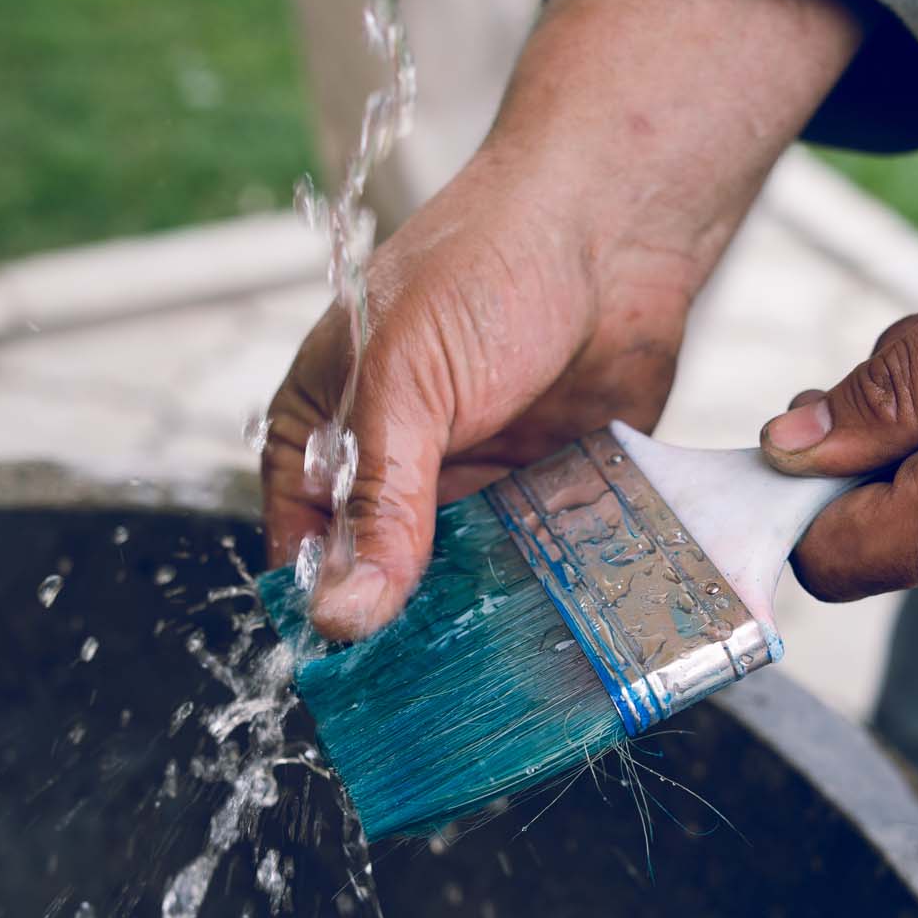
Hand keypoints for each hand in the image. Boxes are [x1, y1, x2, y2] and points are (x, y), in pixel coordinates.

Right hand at [262, 142, 693, 635]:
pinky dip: (543, 594)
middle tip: (432, 696)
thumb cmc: (487, 264)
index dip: (322, 604)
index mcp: (329, 426)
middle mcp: (398, 463)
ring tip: (498, 677)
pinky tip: (558, 632)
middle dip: (409, 628)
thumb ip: (383, 501)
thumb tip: (343, 613)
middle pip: (385, 577)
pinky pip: (537, 564)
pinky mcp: (547, 489)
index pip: (303, 541)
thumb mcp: (408, 383)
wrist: (614, 221)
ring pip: (464, 582)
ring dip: (480, 620)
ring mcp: (475, 479)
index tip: (350, 675)